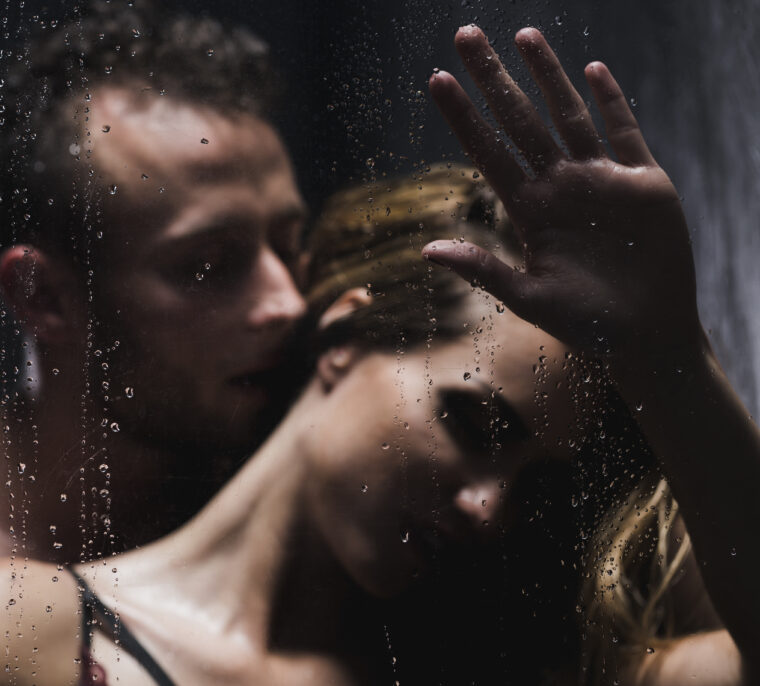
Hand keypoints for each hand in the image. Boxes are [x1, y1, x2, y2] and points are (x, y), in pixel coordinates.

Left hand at [422, 26, 700, 357]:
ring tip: (523, 35)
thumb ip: (484, 270)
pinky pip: (625, 132)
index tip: (437, 79)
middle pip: (520, 120)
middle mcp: (559, 186)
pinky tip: (593, 70)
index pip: (488, 151)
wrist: (648, 335)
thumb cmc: (587, 325)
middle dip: (493, 78)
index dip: (463, 115)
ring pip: (568, 114)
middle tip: (464, 34)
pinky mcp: (643, 182)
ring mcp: (600, 180)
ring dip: (547, 75)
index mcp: (529, 210)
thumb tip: (426, 250)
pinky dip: (611, 101)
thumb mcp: (530, 299)